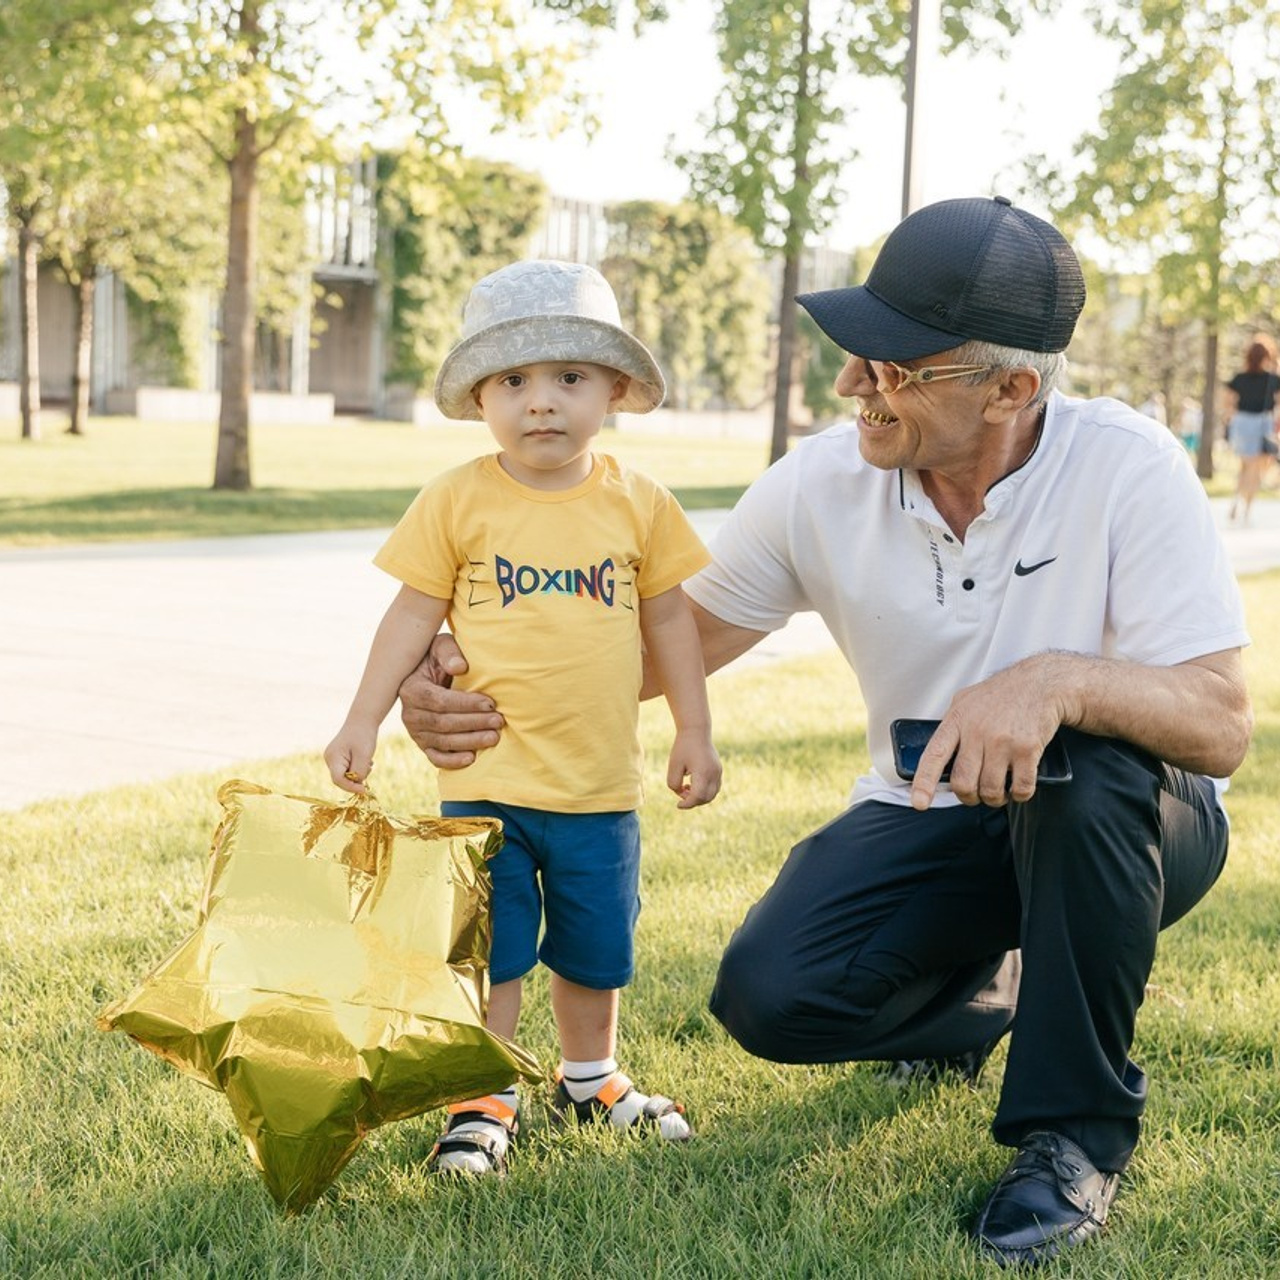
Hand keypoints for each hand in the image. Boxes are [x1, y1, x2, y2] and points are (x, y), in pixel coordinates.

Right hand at [325, 724, 376, 793]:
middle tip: (369, 767)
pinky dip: (357, 768)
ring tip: (368, 761)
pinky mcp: (339, 757)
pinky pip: (347, 769)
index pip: (338, 780)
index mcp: (333, 758)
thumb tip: (357, 784)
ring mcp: (333, 758)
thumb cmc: (363, 736)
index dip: (351, 787)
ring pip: (345, 774)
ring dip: (358, 772)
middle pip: (341, 778)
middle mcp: (330, 759)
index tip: (364, 790)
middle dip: (356, 778)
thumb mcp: (364, 755)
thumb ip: (359, 772)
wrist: (362, 720)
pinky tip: (365, 760)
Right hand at [398, 634, 503, 768]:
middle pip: (443, 723)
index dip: (466, 704)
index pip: (440, 701)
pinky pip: (436, 758)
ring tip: (494, 737)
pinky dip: (453, 761)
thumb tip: (460, 667)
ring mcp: (415, 732)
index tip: (490, 703)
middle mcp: (409, 714)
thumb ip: (449, 652)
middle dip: (474, 723)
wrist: (429, 675)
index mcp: (411, 690)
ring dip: (470, 741)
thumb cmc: (440, 659)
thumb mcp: (441, 646)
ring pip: (443, 742)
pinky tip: (472, 758)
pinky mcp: (423, 745)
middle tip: (499, 721)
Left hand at [667, 730, 721, 809]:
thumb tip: (680, 794)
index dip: (687, 804)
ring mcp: (718, 772)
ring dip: (700, 797)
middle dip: (693, 801)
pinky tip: (694, 783)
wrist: (696, 731)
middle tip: (681, 792)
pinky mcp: (719, 770)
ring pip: (712, 794)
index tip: (678, 805)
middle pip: (706, 798)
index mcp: (703, 772)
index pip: (698, 797)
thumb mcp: (673, 765)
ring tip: (687, 787)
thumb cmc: (683, 747)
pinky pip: (714, 787)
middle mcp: (714, 774)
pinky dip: (705, 791)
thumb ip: (674, 783)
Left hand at [910, 656, 1069, 810]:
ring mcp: (1003, 742)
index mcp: (957, 720)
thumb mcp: (966, 702)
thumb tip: (938, 759)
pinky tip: (1019, 786)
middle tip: (976, 794)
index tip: (919, 803)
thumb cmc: (1000, 695)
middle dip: (969, 797)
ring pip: (991, 790)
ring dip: (995, 798)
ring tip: (999, 789)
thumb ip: (952, 728)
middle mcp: (977, 731)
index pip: (934, 755)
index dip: (924, 782)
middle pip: (963, 782)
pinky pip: (1021, 788)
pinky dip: (1019, 795)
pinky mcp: (1027, 749)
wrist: (1040, 683)